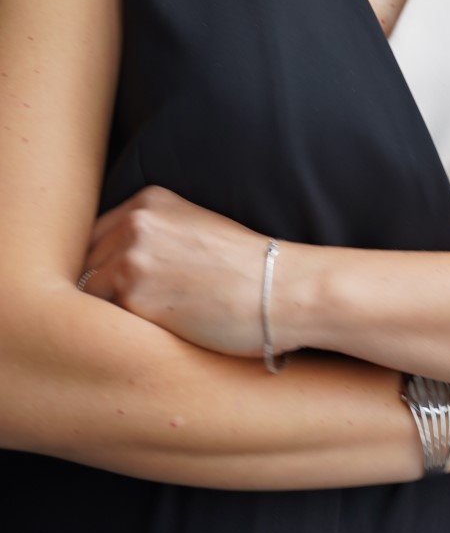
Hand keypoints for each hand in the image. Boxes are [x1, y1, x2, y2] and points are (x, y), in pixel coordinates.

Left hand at [77, 186, 269, 357]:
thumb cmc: (245, 268)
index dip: (105, 265)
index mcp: (149, 201)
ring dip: (110, 311)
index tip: (124, 287)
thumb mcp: (195, 229)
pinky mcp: (132, 295)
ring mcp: (130, 257)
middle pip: (86, 262)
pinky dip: (123, 329)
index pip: (97, 235)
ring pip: (89, 293)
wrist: (280, 289)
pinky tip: (155, 331)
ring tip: (149, 323)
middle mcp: (135, 222)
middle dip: (103, 288)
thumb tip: (108, 266)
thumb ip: (152, 234)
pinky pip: (104, 320)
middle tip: (138, 310)